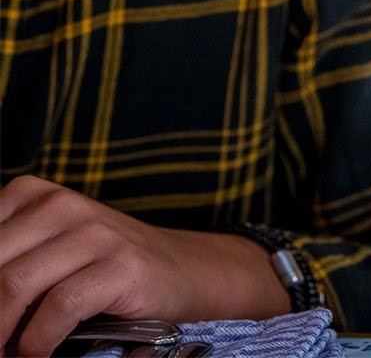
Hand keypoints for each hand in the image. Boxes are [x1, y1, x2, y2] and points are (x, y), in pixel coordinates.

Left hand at [0, 175, 287, 356]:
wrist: (185, 270)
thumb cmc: (106, 266)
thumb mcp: (49, 248)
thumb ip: (8, 262)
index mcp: (36, 195)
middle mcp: (63, 206)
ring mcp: (96, 234)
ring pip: (14, 286)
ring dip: (1, 335)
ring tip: (5, 353)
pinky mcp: (121, 266)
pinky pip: (59, 307)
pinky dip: (37, 342)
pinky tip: (36, 354)